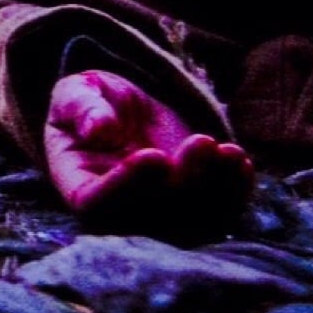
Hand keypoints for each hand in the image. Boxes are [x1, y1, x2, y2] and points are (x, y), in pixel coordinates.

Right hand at [42, 70, 253, 230]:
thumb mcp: (75, 92)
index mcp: (79, 185)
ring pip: (190, 219)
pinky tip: (238, 161)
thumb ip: (80, 107)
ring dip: (215, 188)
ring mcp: (157, 211)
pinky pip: (216, 213)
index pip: (96, 203)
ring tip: (227, 152)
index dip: (125, 186)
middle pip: (150, 217)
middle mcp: (118, 209)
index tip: (153, 155)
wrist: (122, 109)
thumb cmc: (90, 101)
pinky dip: (233, 193)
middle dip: (182, 182)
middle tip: (200, 142)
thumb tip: (98, 130)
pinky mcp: (190, 205)